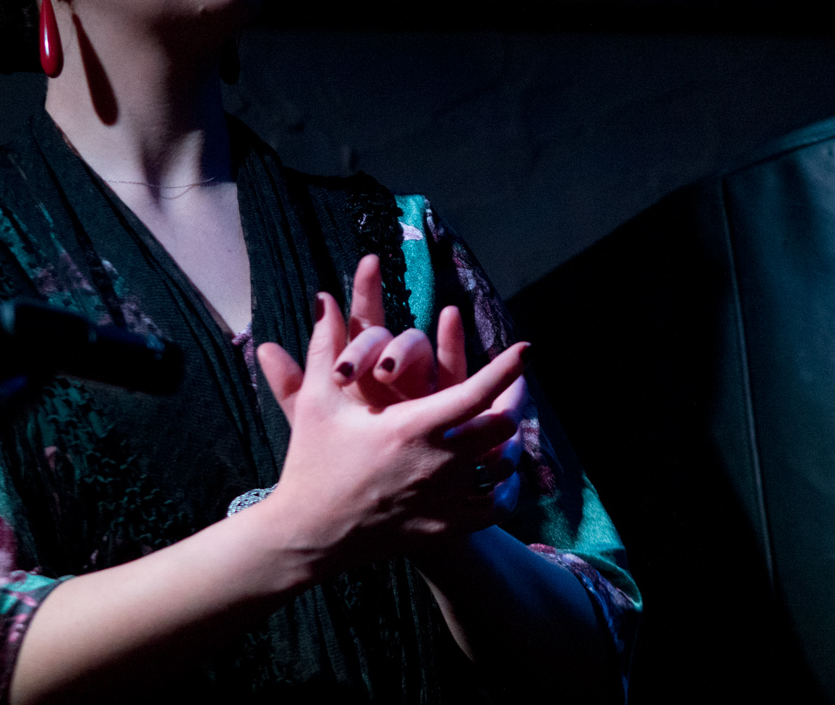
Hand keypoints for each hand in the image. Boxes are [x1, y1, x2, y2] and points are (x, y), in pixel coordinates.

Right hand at [255, 292, 525, 567]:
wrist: (308, 536)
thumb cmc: (311, 463)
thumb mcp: (317, 402)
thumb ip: (326, 346)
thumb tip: (322, 298)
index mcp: (410, 428)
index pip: (476, 393)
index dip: (506, 369)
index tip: (525, 349)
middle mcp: (436, 464)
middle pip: (502, 427)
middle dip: (514, 401)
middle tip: (516, 386)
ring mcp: (445, 501)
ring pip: (505, 466)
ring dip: (509, 443)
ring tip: (506, 425)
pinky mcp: (445, 528)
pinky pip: (496, 506)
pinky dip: (503, 487)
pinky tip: (499, 473)